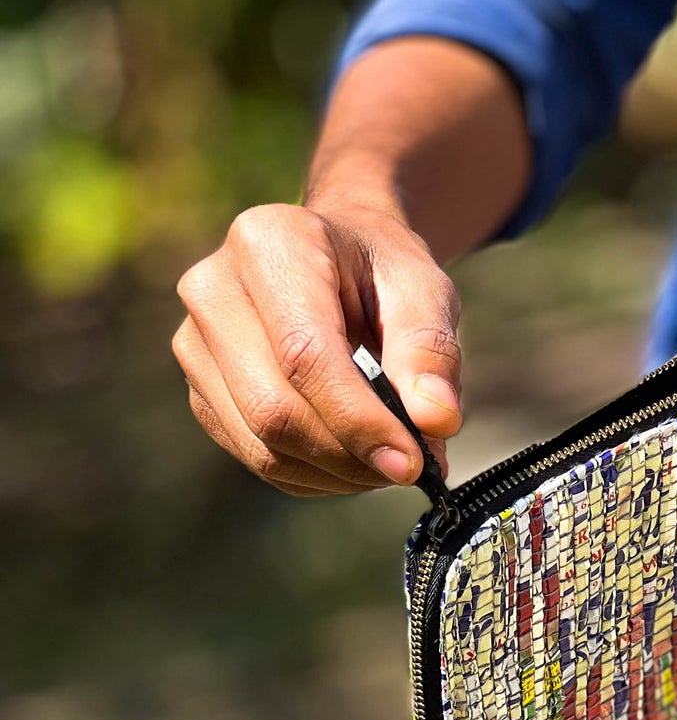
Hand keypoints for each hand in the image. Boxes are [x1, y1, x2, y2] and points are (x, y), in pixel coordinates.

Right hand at [173, 200, 462, 495]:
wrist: (340, 254)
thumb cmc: (383, 268)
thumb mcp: (423, 289)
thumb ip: (431, 352)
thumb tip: (438, 422)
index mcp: (270, 244)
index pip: (304, 354)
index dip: (358, 419)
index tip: (412, 463)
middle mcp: (214, 290)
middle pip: (273, 409)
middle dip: (349, 455)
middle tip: (413, 467)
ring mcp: (196, 343)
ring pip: (261, 444)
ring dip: (335, 473)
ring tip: (390, 461)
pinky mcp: (202, 388)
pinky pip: (256, 455)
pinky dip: (314, 475)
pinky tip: (355, 461)